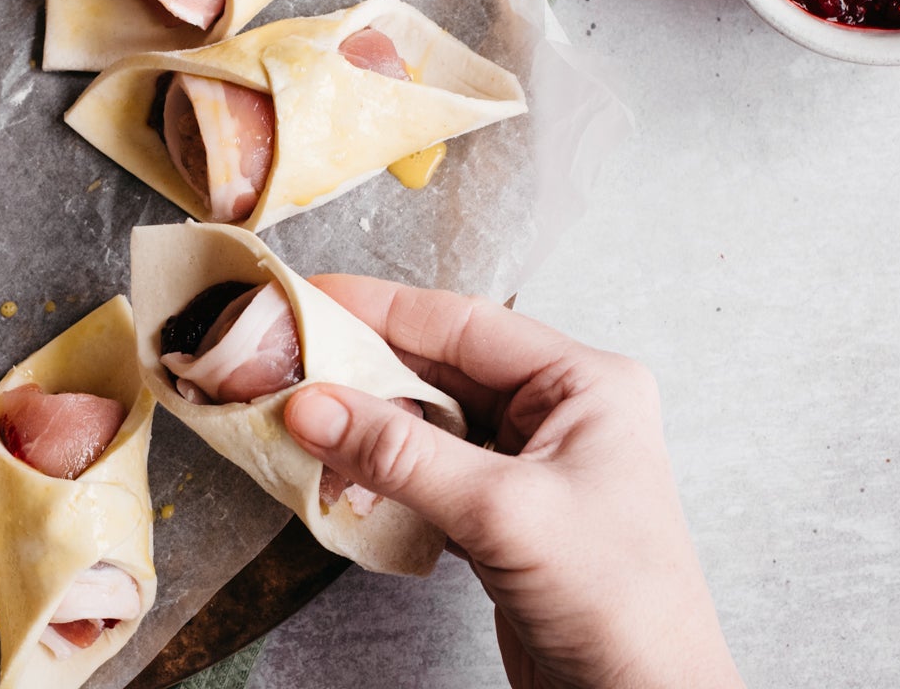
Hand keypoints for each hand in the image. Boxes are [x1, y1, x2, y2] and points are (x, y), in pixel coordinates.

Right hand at [284, 275, 742, 688]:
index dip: (381, 310)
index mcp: (584, 384)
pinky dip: (383, 478)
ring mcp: (532, 467)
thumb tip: (313, 405)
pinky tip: (338, 480)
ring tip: (298, 424)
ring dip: (367, 429)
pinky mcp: (504, 518)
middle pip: (441, 370)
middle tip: (283, 365)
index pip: (465, 324)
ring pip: (429, 424)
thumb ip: (401, 454)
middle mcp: (561, 413)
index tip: (307, 298)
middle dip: (362, 372)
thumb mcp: (501, 512)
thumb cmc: (616, 601)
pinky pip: (429, 476)